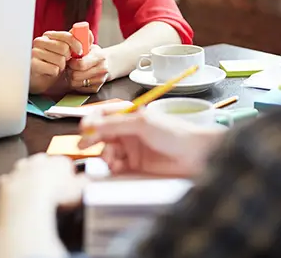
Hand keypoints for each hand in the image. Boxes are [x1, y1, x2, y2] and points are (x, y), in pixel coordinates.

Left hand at [0, 153, 85, 208]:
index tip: (69, 185)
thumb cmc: (55, 195)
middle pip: (44, 164)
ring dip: (30, 178)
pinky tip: (19, 197)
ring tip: (36, 194)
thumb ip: (87, 183)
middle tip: (53, 190)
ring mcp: (20, 170)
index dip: (68, 176)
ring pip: (26, 170)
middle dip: (48, 174)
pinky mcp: (7, 181)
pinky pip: (10, 182)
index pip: (65, 163)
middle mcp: (38, 161)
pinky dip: (14, 188)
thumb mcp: (81, 190)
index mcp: (57, 161)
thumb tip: (90, 180)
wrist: (29, 202)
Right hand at [29, 31, 82, 92]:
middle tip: (64, 62)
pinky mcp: (33, 64)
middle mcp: (40, 41)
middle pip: (64, 48)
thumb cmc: (53, 64)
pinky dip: (55, 73)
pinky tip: (49, 72)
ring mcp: (35, 52)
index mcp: (49, 35)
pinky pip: (53, 69)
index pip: (67, 36)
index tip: (80, 51)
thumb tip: (89, 34)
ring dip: (61, 67)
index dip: (76, 44)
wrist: (39, 80)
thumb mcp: (67, 52)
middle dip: (67, 58)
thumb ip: (77, 42)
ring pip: (60, 60)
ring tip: (55, 67)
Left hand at [67, 41, 108, 93]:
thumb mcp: (90, 44)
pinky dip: (76, 84)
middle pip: (76, 75)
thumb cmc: (94, 53)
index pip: (81, 64)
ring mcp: (100, 81)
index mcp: (100, 56)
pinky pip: (79, 89)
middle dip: (70, 70)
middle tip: (69, 66)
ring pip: (76, 83)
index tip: (70, 59)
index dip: (71, 62)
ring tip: (73, 71)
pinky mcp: (96, 89)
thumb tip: (76, 30)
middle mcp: (102, 70)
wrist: (108, 64)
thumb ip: (83, 38)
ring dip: (71, 77)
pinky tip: (78, 77)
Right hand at [78, 108, 225, 176]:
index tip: (84, 127)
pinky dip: (112, 166)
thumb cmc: (174, 133)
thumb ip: (115, 123)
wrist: (196, 155)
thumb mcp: (142, 123)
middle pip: (102, 133)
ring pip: (107, 149)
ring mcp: (132, 147)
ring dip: (105, 154)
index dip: (92, 120)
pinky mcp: (135, 165)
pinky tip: (115, 166)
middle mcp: (129, 129)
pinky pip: (116, 165)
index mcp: (130, 114)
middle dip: (92, 138)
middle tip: (84, 145)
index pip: (104, 114)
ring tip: (110, 159)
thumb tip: (92, 123)